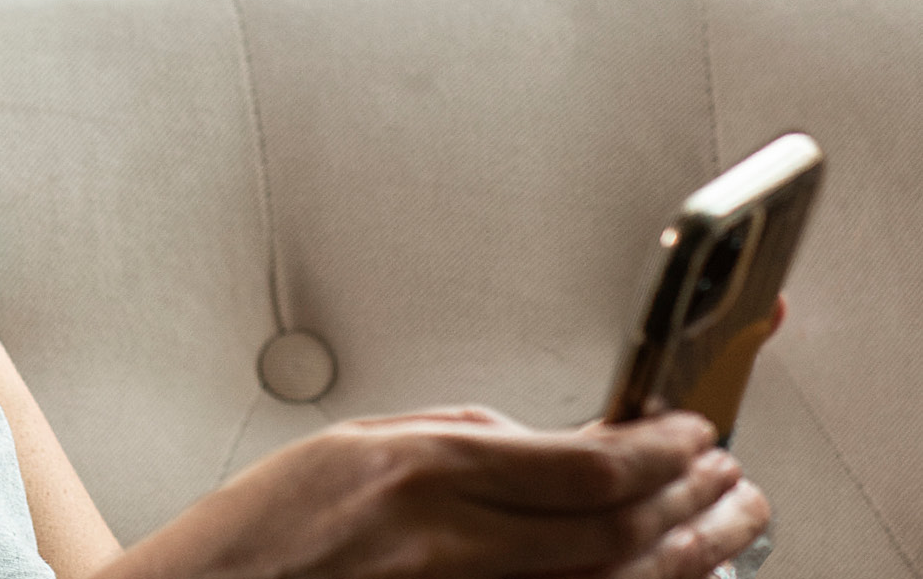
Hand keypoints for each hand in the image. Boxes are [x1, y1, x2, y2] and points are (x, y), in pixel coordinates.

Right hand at [99, 407, 769, 578]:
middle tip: (730, 480)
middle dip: (693, 502)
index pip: (582, 462)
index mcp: (420, 471)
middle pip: (616, 530)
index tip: (691, 432)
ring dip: (686, 556)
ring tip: (727, 528)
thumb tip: (541, 440)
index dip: (659, 448)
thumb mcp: (350, 443)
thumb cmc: (258, 533)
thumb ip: (453, 436)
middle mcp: (450, 544)